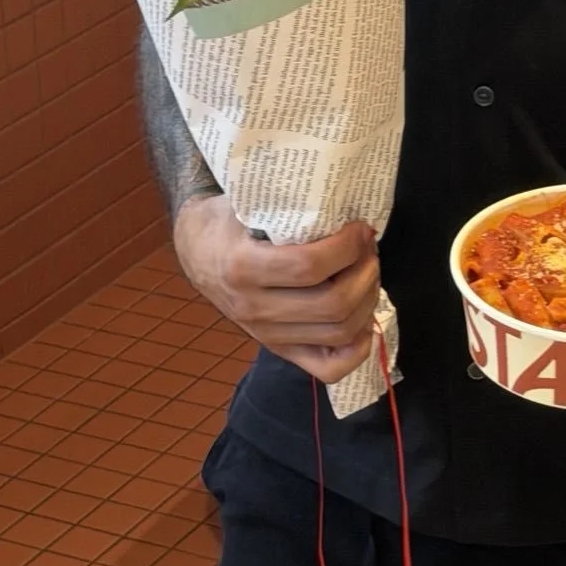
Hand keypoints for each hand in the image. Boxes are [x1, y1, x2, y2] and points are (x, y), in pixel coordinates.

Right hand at [173, 194, 379, 383]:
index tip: (359, 228)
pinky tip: (363, 321)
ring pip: (339, 332)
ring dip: (367, 300)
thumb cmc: (227, 221)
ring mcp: (266, 335)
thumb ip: (286, 203)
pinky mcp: (279, 350)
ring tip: (367, 273)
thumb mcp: (246, 201)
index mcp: (242, 267)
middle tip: (368, 250)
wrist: (197, 252)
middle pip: (333, 304)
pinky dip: (357, 349)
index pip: (310, 266)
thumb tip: (343, 197)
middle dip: (365, 272)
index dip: (347, 247)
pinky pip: (328, 368)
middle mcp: (253, 308)